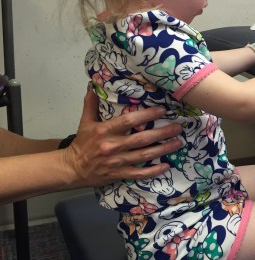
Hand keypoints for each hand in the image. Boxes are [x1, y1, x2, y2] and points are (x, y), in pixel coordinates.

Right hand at [64, 89, 182, 185]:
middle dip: (162, 133)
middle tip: (178, 127)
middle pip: (142, 139)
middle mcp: (113, 146)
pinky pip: (139, 173)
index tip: (162, 110)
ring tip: (178, 142)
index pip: (129, 121)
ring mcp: (117, 162)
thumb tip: (94, 85)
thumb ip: (92, 103)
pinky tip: (166, 165)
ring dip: (163, 149)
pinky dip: (153, 171)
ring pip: (144, 155)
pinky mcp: (119, 174)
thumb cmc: (82, 144)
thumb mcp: (85, 122)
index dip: (147, 115)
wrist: (71, 169)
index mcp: (105, 131)